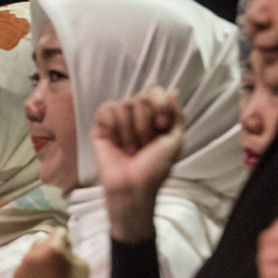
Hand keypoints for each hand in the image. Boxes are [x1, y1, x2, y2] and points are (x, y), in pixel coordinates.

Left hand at [12, 227, 94, 277]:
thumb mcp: (82, 264)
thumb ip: (69, 251)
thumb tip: (61, 246)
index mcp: (51, 249)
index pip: (57, 232)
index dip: (65, 241)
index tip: (68, 251)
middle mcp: (32, 257)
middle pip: (40, 242)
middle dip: (49, 249)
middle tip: (58, 265)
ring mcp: (21, 271)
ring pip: (30, 258)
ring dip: (38, 263)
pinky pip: (22, 274)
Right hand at [90, 86, 183, 242]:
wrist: (133, 186)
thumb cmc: (155, 169)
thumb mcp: (176, 141)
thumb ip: (177, 116)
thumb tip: (174, 91)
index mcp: (154, 116)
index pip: (155, 91)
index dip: (159, 105)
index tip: (161, 126)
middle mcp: (136, 116)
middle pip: (139, 98)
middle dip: (144, 124)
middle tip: (143, 146)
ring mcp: (117, 121)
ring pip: (123, 105)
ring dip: (129, 131)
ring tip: (129, 149)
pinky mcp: (100, 128)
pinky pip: (106, 110)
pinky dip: (112, 127)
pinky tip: (114, 142)